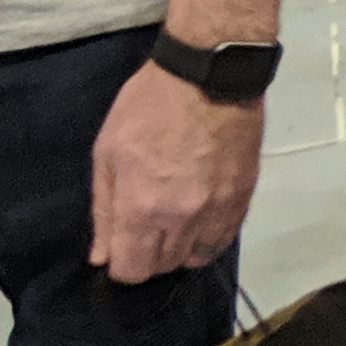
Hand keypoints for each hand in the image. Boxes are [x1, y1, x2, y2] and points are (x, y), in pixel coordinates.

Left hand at [91, 58, 264, 284]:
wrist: (210, 74)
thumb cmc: (148, 107)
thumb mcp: (107, 152)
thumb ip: (103, 209)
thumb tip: (102, 256)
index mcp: (141, 207)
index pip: (131, 271)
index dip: (120, 264)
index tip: (120, 246)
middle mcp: (181, 218)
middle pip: (163, 267)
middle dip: (149, 256)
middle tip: (145, 227)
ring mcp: (217, 209)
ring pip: (196, 257)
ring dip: (181, 249)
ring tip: (175, 224)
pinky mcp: (243, 196)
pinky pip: (225, 238)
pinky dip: (209, 237)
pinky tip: (201, 218)